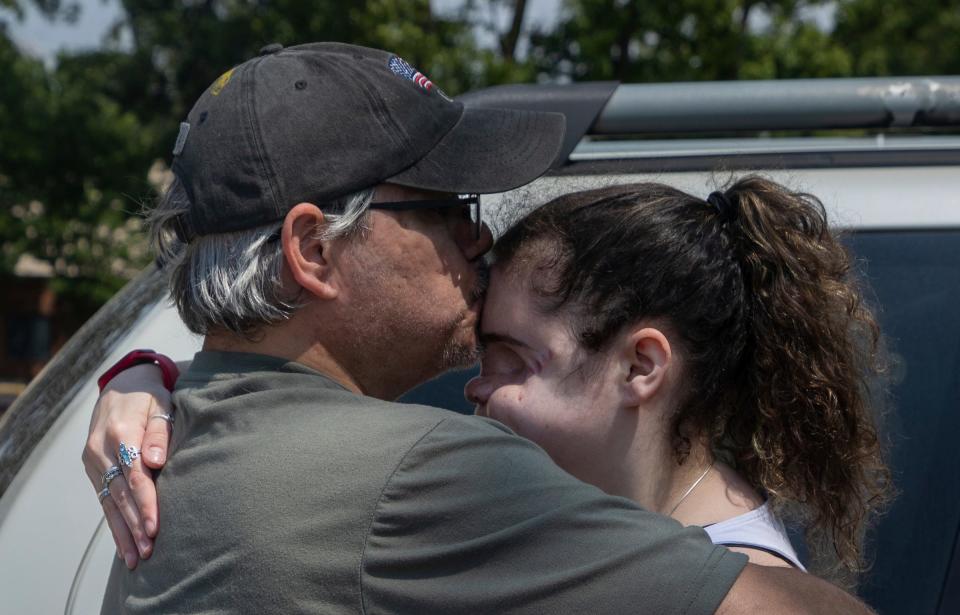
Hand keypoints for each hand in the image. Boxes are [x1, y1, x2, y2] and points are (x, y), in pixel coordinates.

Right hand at [82, 363, 172, 568]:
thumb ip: (160, 432)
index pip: (134, 476)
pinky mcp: (93, 469)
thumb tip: (155, 461)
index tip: (156, 526)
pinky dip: (114, 524)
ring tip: (137, 558)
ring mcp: (93, 461)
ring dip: (123, 532)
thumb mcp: (161, 404)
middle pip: (121, 494)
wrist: (121, 386)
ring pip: (110, 502)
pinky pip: (104, 501)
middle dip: (135, 525)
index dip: (146, 502)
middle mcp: (101, 450)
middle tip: (149, 551)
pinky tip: (124, 547)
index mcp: (120, 433)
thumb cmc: (149, 397)